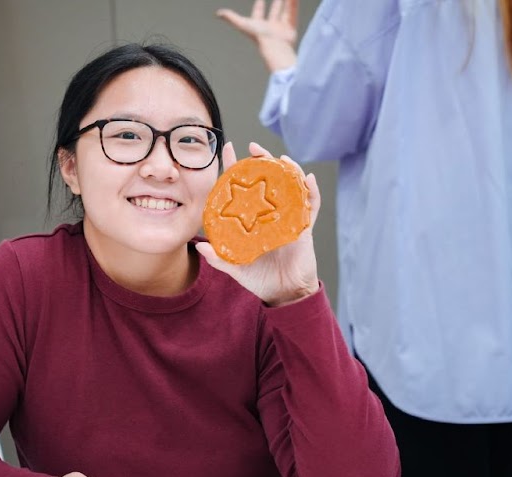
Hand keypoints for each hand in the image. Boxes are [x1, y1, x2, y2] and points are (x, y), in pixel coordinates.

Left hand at [196, 142, 321, 306]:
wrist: (284, 294)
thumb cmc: (260, 279)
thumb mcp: (235, 267)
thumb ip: (219, 258)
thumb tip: (200, 247)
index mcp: (254, 218)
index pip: (244, 186)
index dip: (236, 167)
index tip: (228, 148)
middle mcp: (271, 214)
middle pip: (269, 180)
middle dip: (263, 160)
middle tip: (254, 147)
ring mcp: (289, 218)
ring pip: (291, 187)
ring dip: (289, 170)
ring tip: (281, 158)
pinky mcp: (304, 227)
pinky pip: (311, 206)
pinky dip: (311, 192)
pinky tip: (308, 179)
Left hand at [217, 0, 299, 71]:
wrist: (275, 46)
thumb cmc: (258, 37)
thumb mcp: (243, 24)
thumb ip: (231, 18)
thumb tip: (218, 13)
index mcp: (259, 25)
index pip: (258, 13)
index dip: (259, 6)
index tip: (261, 0)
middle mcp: (271, 27)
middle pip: (274, 13)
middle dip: (276, 5)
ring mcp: (281, 28)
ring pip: (285, 13)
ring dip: (286, 4)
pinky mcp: (291, 29)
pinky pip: (293, 14)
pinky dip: (294, 6)